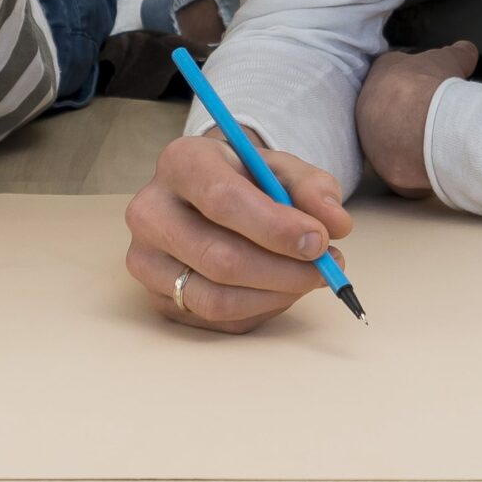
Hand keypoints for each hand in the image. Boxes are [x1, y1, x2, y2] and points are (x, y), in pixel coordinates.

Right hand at [124, 133, 350, 333]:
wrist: (209, 195)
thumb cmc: (247, 180)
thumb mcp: (283, 169)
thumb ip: (313, 188)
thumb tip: (335, 223)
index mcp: (181, 162)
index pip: (223, 200)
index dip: (276, 227)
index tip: (319, 240)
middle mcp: (151, 211)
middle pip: (219, 258)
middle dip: (283, 271)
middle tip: (326, 268)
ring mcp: (146, 258)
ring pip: (215, 298)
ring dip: (275, 296)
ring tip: (308, 280)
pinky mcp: (156, 297)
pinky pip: (215, 319)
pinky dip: (259, 310)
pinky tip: (280, 289)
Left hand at [355, 42, 476, 197]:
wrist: (422, 126)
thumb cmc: (430, 85)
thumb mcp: (449, 60)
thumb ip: (457, 53)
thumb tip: (467, 49)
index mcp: (378, 75)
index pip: (389, 72)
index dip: (412, 79)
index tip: (428, 85)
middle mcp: (367, 108)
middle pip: (388, 110)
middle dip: (409, 112)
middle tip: (434, 115)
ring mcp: (374, 143)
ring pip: (393, 143)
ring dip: (412, 142)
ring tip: (439, 140)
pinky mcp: (388, 173)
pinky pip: (406, 171)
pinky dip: (420, 170)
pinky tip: (438, 166)